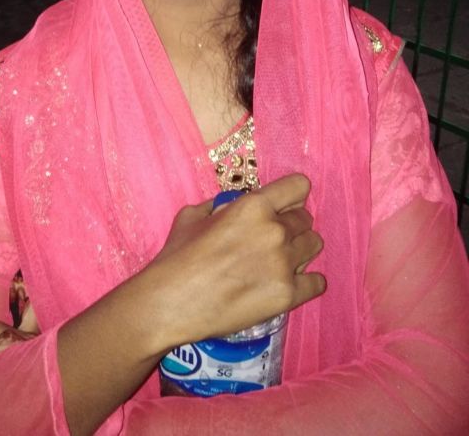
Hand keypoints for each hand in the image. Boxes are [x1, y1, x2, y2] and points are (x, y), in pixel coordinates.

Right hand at [146, 173, 324, 348]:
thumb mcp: (194, 215)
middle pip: (305, 218)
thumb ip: (222, 206)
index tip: (284, 205)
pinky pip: (317, 282)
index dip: (291, 195)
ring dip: (300, 250)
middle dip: (291, 225)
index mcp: (253, 206)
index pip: (299, 186)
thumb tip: (233, 206)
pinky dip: (306, 282)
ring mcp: (284, 264)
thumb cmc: (177, 256)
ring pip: (314, 245)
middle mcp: (274, 231)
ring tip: (280, 260)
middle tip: (273, 239)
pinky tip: (288, 283)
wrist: (171, 302)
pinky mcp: (288, 295)